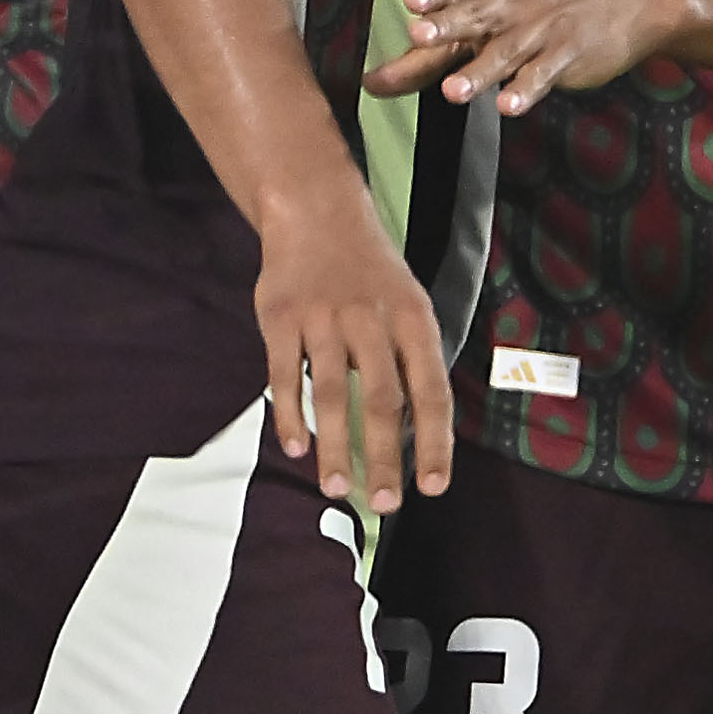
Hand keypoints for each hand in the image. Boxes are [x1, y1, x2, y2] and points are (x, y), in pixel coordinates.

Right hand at [252, 173, 452, 512]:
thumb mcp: (407, 303)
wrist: (314, 210)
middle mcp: (370, 320)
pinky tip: (295, 446)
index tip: (432, 487)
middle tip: (383, 504)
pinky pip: (284, 375)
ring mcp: (322, 318)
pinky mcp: (279, 316)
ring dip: (334, 447)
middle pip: (380, 401)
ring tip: (336, 488)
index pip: (431, 392)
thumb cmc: (368, 270)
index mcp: (412, 319)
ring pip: (331, 394)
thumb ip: (410, 360)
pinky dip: (289, 414)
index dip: (433, 443)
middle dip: (382, 458)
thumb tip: (411, 432)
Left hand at [366, 0, 682, 117]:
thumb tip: (382, 77)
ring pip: (504, 52)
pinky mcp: (566, 55)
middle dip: (446, 25)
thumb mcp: (499, 1)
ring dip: (477, 72)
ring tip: (453, 91)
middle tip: (419, 34)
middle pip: (473, 17)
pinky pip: (542, 75)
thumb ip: (441, 41)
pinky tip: (508, 105)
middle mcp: (510, 5)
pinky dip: (525, 91)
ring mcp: (540, 30)